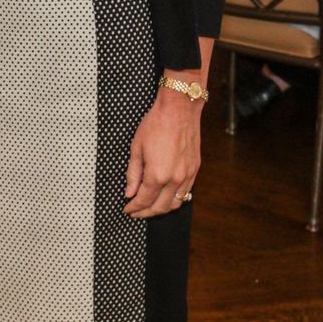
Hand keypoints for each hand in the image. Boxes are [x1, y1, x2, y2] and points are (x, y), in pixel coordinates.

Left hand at [124, 85, 200, 218]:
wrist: (179, 109)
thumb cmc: (157, 123)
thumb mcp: (137, 148)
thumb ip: (133, 174)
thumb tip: (130, 192)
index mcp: (157, 174)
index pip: (144, 200)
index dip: (134, 207)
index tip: (128, 209)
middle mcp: (175, 179)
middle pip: (160, 207)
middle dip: (146, 212)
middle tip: (136, 212)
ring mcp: (187, 175)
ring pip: (175, 203)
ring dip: (161, 209)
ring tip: (150, 207)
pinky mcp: (195, 169)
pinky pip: (186, 192)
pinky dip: (175, 199)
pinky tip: (166, 196)